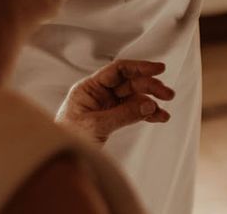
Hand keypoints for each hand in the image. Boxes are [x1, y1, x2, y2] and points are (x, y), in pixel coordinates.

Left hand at [55, 59, 174, 144]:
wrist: (58, 160)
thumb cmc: (67, 139)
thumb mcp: (94, 126)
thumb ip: (122, 115)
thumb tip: (149, 106)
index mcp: (89, 88)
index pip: (118, 70)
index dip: (139, 67)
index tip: (159, 69)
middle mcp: (99, 93)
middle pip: (130, 83)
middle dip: (150, 87)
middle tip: (168, 94)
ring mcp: (107, 105)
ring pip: (135, 97)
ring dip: (152, 102)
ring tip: (165, 111)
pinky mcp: (112, 118)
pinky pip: (134, 111)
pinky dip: (147, 114)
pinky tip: (159, 117)